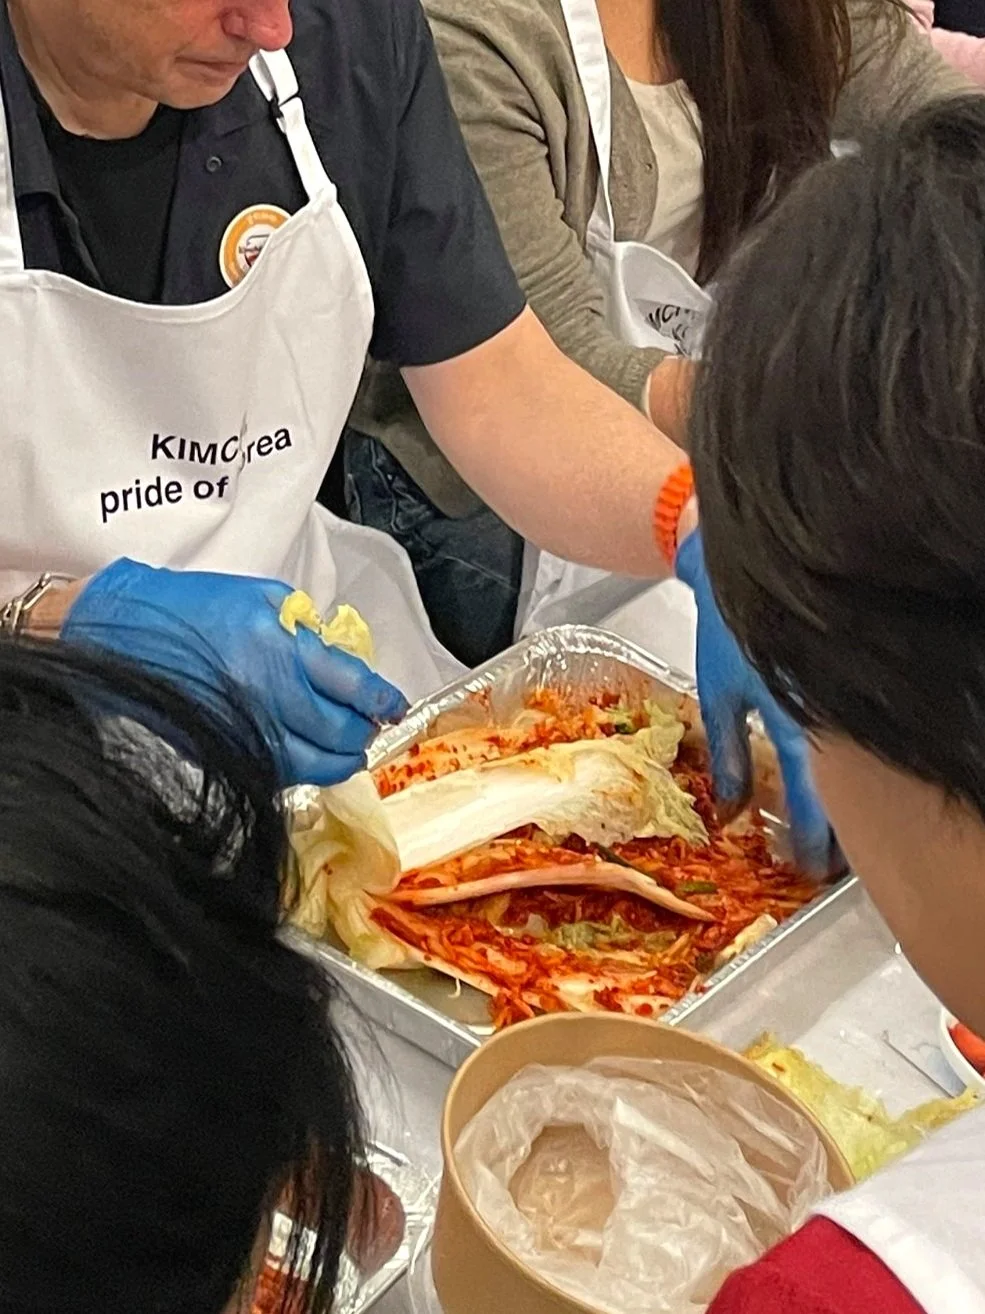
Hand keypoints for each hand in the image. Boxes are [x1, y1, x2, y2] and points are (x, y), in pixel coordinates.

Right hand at [61, 559, 407, 787]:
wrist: (126, 628)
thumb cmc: (192, 606)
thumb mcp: (263, 597)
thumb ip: (309, 634)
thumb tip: (347, 668)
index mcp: (278, 646)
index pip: (352, 686)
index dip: (382, 700)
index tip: (394, 705)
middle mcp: (264, 694)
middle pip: (339, 732)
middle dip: (364, 731)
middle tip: (371, 724)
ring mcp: (243, 728)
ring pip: (314, 765)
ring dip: (341, 759)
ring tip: (348, 748)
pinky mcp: (223, 749)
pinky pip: (279, 773)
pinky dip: (305, 770)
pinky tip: (310, 755)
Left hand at [675, 531, 833, 874]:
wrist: (742, 562)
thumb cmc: (726, 623)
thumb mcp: (716, 695)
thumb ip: (728, 755)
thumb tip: (732, 807)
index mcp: (797, 720)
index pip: (812, 797)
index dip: (813, 837)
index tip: (812, 867)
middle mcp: (829, 711)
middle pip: (846, 788)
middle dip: (840, 829)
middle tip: (831, 861)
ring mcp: (840, 694)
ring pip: (854, 763)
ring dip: (845, 800)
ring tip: (837, 831)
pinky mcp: (844, 677)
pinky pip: (850, 732)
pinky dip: (843, 763)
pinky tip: (837, 779)